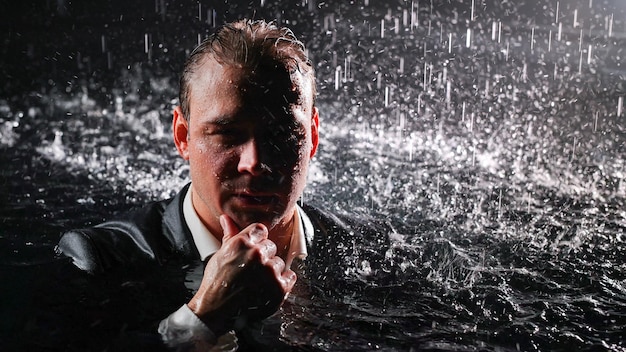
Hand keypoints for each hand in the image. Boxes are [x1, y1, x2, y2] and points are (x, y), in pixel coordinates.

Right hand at [187, 214, 296, 335]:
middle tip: (250, 271)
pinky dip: (282, 282)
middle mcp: (257, 254)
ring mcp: (269, 271)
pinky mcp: (279, 287)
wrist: (215, 311)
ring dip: (272, 272)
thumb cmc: (217, 282)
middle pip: (271, 246)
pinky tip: (267, 288)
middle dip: (263, 257)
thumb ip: (229, 234)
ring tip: (255, 283)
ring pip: (279, 263)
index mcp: (242, 243)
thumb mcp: (221, 255)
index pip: (261, 230)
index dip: (257, 241)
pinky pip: (290, 276)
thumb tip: (226, 218)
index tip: (251, 252)